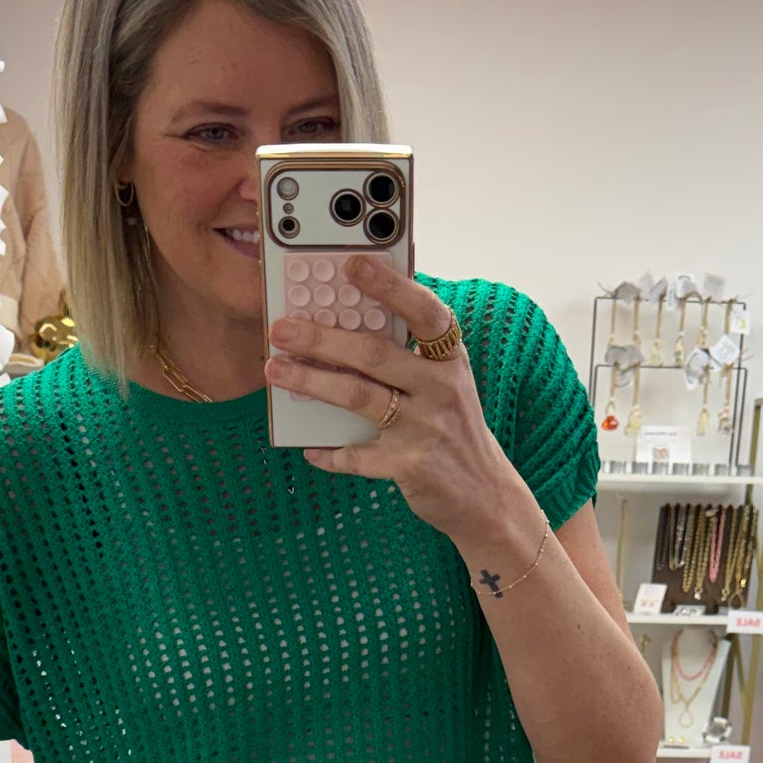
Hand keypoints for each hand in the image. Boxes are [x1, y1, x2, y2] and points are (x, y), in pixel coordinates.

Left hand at [264, 258, 531, 554]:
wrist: (485, 496)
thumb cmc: (454, 431)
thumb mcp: (445, 385)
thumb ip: (410, 358)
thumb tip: (345, 330)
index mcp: (449, 358)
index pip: (423, 311)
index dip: (389, 286)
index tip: (352, 265)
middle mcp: (441, 387)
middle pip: (373, 353)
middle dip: (321, 338)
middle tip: (281, 329)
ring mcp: (426, 427)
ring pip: (357, 396)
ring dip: (311, 382)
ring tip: (276, 370)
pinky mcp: (410, 465)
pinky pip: (357, 456)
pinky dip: (330, 454)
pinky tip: (311, 448)